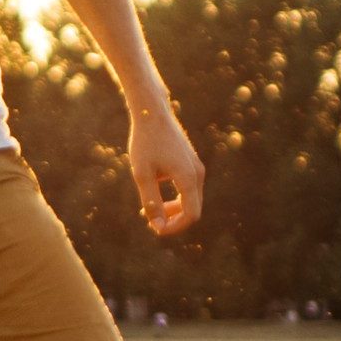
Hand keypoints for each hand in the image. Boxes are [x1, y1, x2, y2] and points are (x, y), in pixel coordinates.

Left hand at [129, 102, 204, 236]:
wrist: (152, 112)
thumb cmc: (145, 142)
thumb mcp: (142, 174)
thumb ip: (151, 202)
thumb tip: (158, 227)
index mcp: (188, 178)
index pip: (191, 215)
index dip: (174, 227)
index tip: (155, 228)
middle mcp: (197, 173)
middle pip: (193, 209)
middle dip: (173, 219)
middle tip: (149, 218)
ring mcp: (196, 167)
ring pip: (191, 199)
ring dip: (174, 209)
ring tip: (149, 207)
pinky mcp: (191, 162)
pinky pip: (188, 188)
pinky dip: (175, 196)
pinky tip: (154, 190)